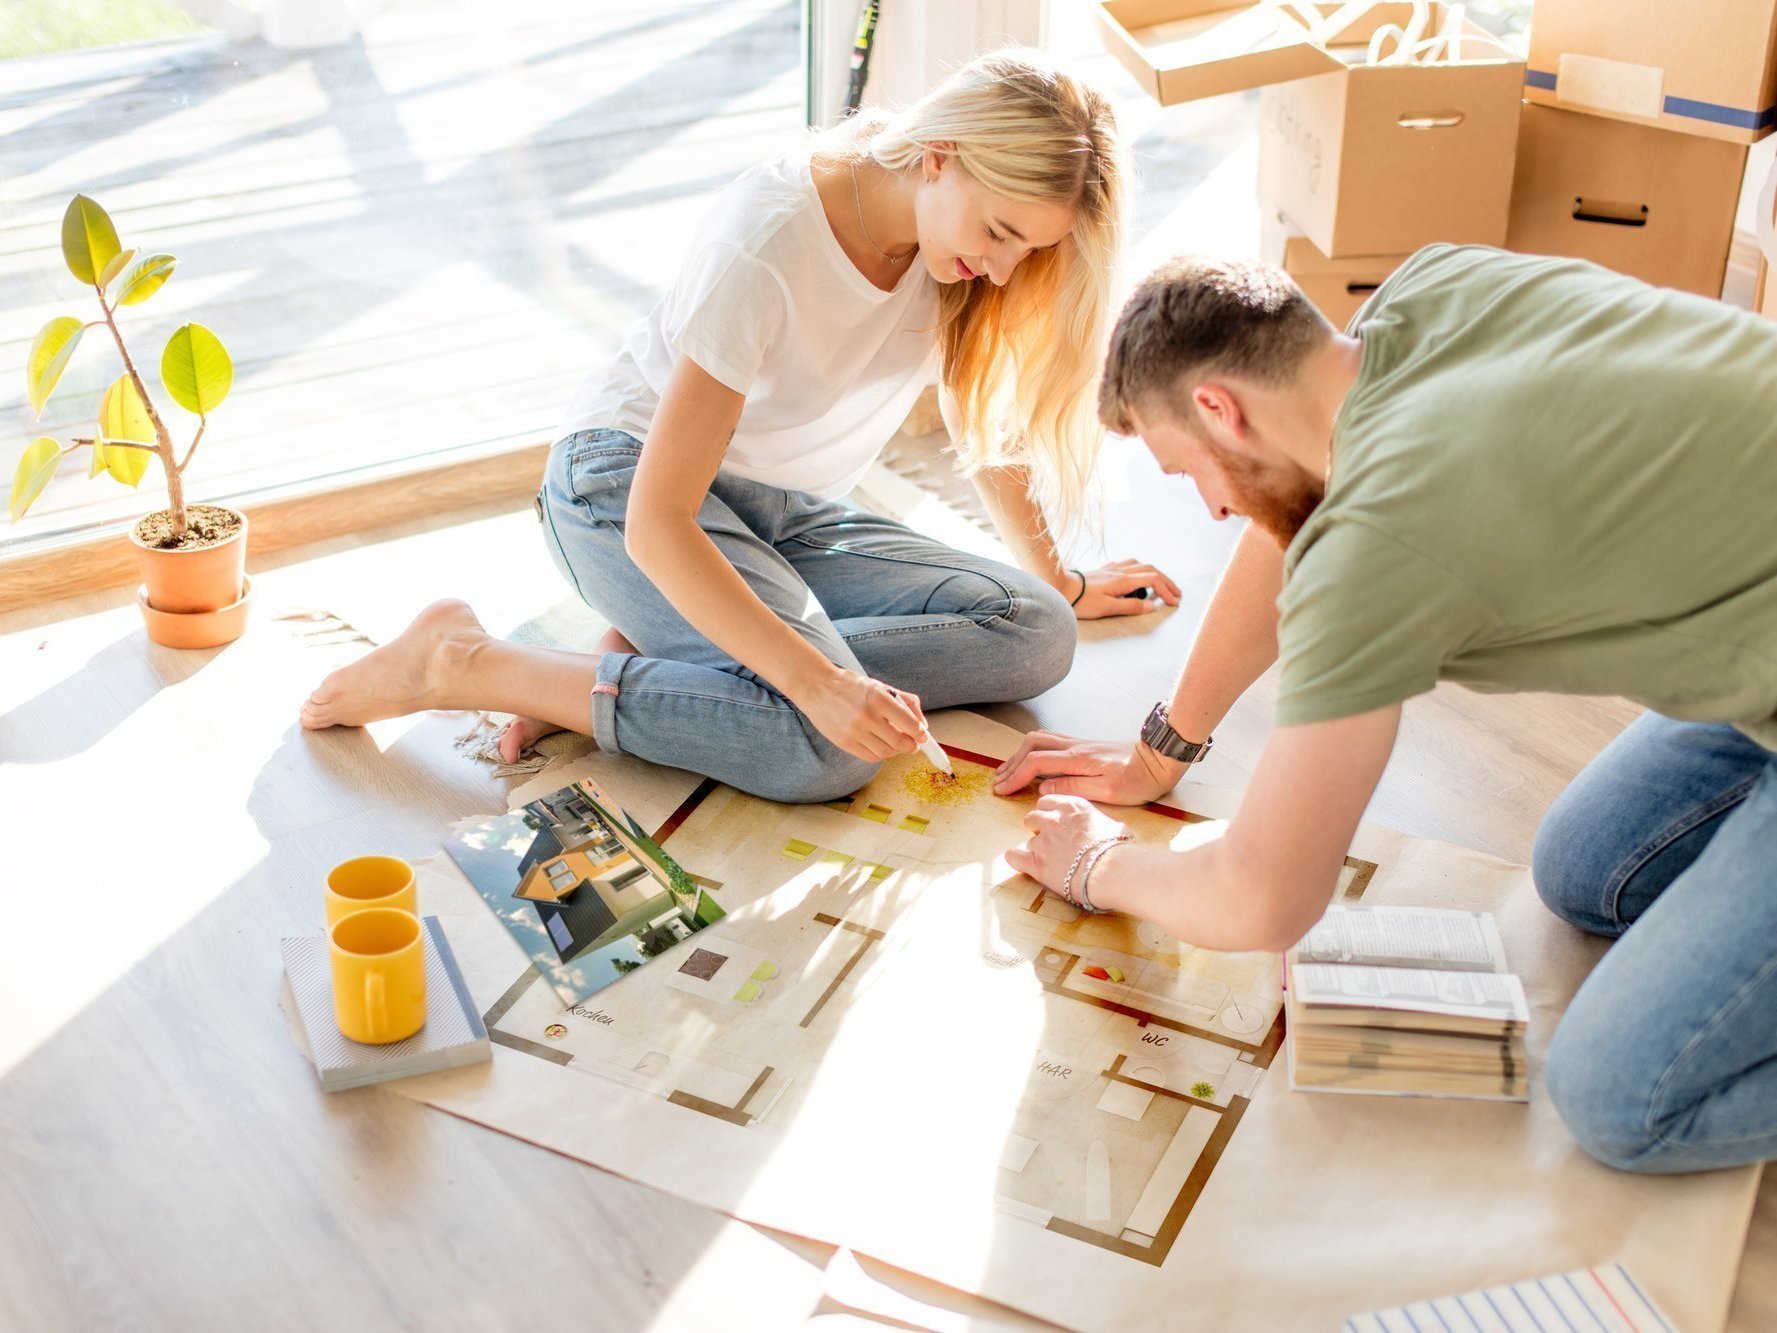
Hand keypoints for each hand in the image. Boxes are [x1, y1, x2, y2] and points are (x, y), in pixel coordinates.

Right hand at [794, 668, 927, 761]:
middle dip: (911, 745)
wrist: (816, 687)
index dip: (920, 734)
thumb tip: (923, 724)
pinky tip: (881, 746)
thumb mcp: (880, 686)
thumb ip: (905, 702)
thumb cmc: (850, 685)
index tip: (923, 736)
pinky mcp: (844, 743)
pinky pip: (870, 756)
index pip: (909, 724)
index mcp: (878, 698)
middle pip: (899, 742)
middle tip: (913, 744)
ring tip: (896, 743)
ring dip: (896, 751)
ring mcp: (854, 731)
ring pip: (886, 752)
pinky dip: (880, 754)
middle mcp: (867, 716)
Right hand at [993, 731, 1181, 803]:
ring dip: (1020, 753)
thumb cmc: (1139, 779)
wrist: (1160, 759)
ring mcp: (1079, 743)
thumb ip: (1073, 788)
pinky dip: (1034, 750)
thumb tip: (1043, 789)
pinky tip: (1032, 760)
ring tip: (1008, 770)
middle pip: (1032, 744)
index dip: (1015, 776)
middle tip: (999, 781)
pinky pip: (1051, 741)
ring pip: (1040, 739)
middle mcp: (1075, 746)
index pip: (1036, 762)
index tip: (1002, 791)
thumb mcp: (1109, 792)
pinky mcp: (1085, 746)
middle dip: (1012, 762)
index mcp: (1078, 759)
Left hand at [1004, 794, 1126, 895]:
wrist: (1112, 871)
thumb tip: (1105, 829)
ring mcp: (1043, 841)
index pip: (1047, 801)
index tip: (1054, 822)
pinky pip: (1014, 856)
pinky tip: (1021, 862)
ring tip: (1050, 860)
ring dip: (1036, 848)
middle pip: (1032, 817)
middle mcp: (1054, 819)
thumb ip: (1099, 823)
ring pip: (1029, 840)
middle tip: (1050, 841)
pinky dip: (1016, 859)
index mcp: (1073, 807)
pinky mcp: (1036, 863)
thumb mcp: (1114, 826)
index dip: (1049, 813)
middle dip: (1038, 828)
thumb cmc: (1119, 850)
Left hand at [1069, 558, 1181, 619]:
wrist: (1061, 588)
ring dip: (1153, 573)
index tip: (1174, 602)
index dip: (1167, 591)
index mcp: (1124, 580)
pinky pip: (1126, 564)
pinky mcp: (1103, 570)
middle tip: (1176, 593)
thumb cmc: (1082, 601)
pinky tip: (1134, 577)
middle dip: (1166, 581)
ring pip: (1139, 564)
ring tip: (1159, 584)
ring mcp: (1111, 568)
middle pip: (1151, 570)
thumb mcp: (1108, 608)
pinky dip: (1138, 569)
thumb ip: (1131, 606)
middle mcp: (1120, 571)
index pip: (1154, 580)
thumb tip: (1152, 606)